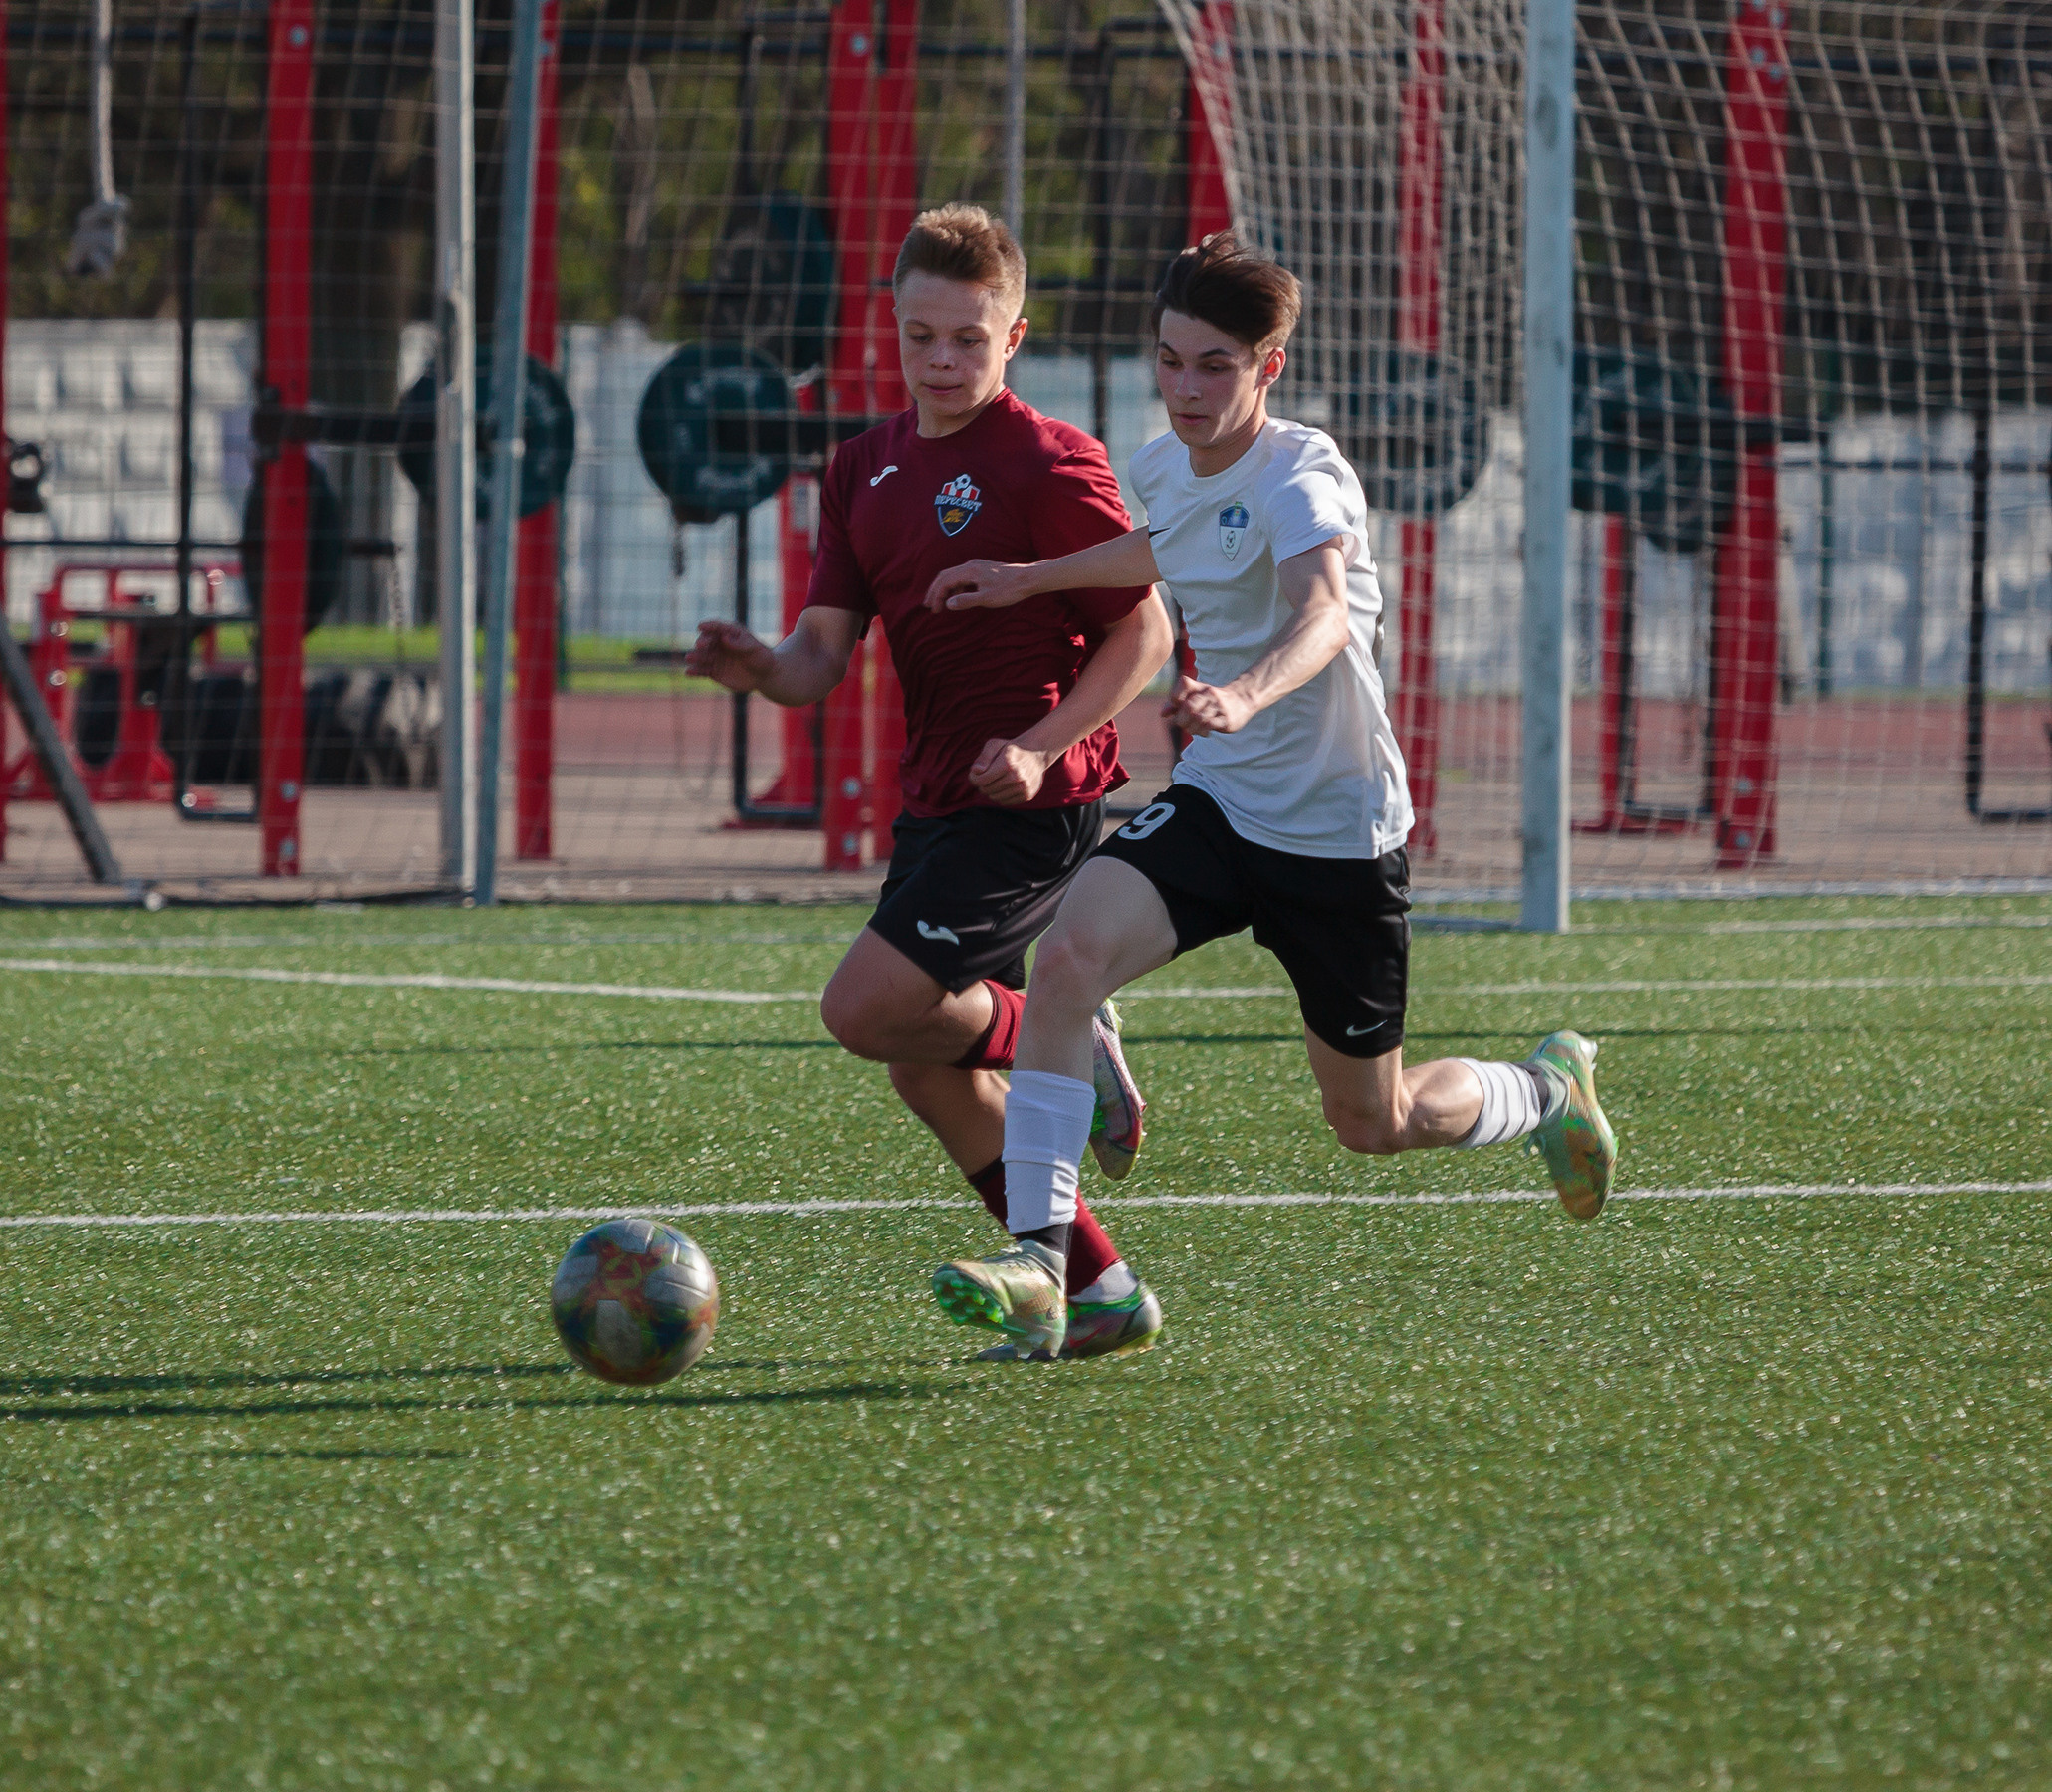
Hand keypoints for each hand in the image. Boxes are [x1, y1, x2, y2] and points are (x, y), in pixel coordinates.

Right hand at [683, 619, 776, 692]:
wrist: (765, 675)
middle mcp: (719, 644)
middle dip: (702, 642)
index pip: (717, 627)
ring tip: (689, 658)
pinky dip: (695, 671)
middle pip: (707, 641)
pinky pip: (702, 671)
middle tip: (700, 645)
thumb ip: (740, 644)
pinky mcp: (714, 672)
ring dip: (694, 657)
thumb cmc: (761, 657)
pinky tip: (688, 672)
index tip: (701, 627)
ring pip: (702, 656)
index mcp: (729, 633)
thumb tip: (724, 638)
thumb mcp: (754, 648)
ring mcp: (715, 658)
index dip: (708, 626)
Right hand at [923, 559, 1040, 613]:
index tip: (933, 610)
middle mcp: (970, 566)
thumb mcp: (987, 599)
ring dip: (945, 589)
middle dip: (935, 591)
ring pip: (954, 576)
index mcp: (968, 571)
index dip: (936, 596)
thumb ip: (966, 601)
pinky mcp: (983, 570)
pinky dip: (955, 588)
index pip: (944, 582)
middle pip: (945, 576)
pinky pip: (963, 578)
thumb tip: (948, 604)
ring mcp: (976, 567)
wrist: (1028, 578)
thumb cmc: (1009, 589)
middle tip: (928, 606)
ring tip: (941, 603)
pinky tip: (958, 598)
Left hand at [969, 737, 1052, 805]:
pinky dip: (1001, 796)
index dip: (974, 778)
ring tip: (997, 780)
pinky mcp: (1027, 795)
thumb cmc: (1010, 749)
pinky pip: (1005, 802)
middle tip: (988, 775)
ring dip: (991, 790)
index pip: (981, 780)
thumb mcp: (995, 744)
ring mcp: (1023, 787)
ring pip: (995, 797)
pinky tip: (1005, 786)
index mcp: (1007, 763)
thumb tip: (975, 771)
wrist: (1037, 753)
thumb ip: (983, 757)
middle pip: (986, 790)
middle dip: (983, 784)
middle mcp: (1017, 776)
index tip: (976, 773)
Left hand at [1162, 675, 1255, 736]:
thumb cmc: (1213, 700)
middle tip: (1183, 724)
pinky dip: (1201, 731)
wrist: (1241, 699)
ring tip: (1192, 729)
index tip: (1177, 707)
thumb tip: (1162, 713)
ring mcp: (1218, 706)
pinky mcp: (1226, 719)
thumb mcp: (1195, 697)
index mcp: (1199, 687)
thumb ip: (1177, 704)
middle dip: (1181, 719)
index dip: (1175, 698)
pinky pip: (1209, 725)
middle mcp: (1209, 694)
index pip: (1183, 684)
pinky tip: (1203, 732)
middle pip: (1188, 706)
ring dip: (1190, 728)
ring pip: (1198, 718)